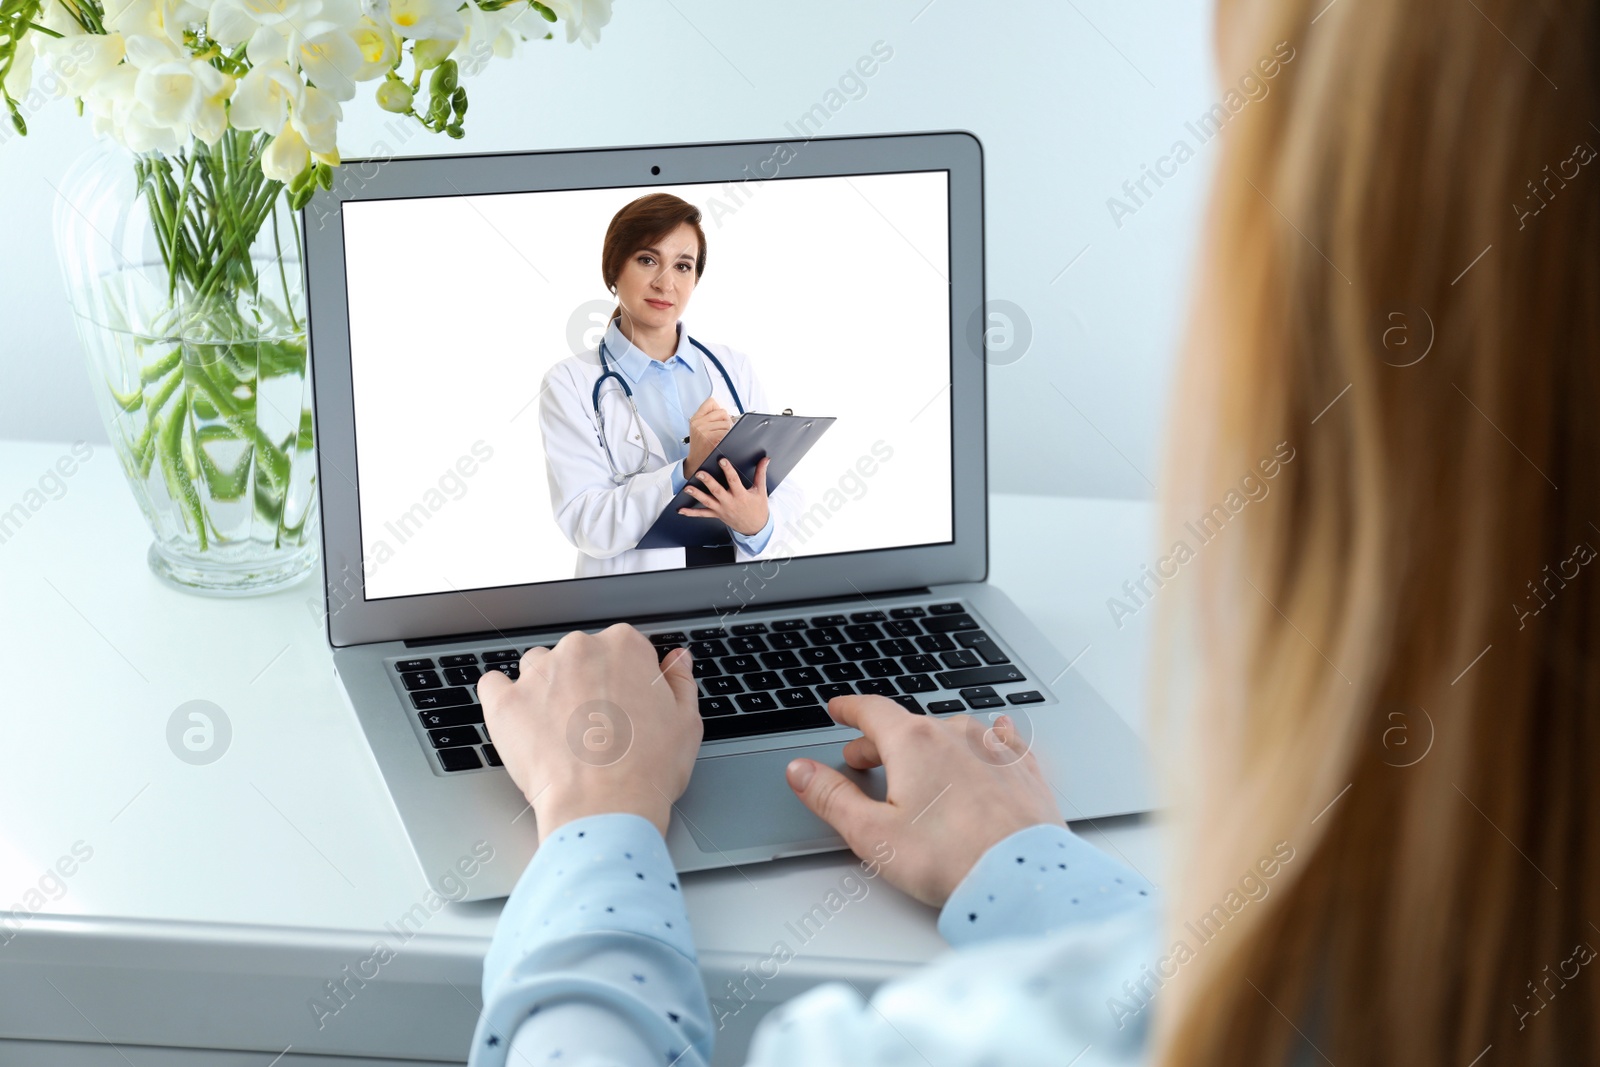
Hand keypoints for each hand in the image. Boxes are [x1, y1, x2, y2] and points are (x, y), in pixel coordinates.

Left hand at [477, 624, 702, 843]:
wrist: (604, 808)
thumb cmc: (647, 769)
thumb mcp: (686, 722)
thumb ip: (679, 682)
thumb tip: (676, 661)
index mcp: (624, 647)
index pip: (623, 649)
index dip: (626, 680)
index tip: (626, 705)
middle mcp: (579, 649)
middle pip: (580, 656)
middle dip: (585, 683)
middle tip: (596, 726)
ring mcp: (539, 674)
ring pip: (538, 668)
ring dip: (546, 689)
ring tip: (559, 731)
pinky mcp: (505, 702)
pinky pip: (494, 685)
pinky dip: (503, 699)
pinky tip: (519, 721)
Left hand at [678, 456, 770, 537]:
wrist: (755, 528)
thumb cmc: (758, 509)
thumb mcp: (761, 491)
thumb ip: (760, 473)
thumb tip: (765, 459)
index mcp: (741, 495)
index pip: (733, 481)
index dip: (728, 470)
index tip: (722, 461)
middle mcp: (729, 502)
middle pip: (717, 491)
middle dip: (708, 482)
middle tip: (700, 473)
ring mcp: (722, 509)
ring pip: (707, 501)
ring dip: (696, 495)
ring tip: (687, 488)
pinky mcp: (717, 515)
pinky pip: (703, 514)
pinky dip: (691, 513)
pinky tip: (681, 510)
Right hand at [683, 397, 732, 475]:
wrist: (696, 462)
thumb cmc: (701, 447)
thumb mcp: (699, 429)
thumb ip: (708, 418)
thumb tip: (725, 412)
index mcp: (695, 418)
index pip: (710, 402)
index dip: (718, 409)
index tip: (718, 418)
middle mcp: (698, 422)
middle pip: (722, 412)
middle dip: (726, 420)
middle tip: (722, 430)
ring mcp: (703, 430)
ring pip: (726, 423)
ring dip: (728, 430)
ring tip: (721, 438)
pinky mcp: (709, 437)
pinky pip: (726, 432)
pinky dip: (728, 437)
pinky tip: (722, 442)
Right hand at [785, 696, 1062, 908]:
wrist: (1022, 877)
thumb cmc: (950, 859)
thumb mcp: (871, 833)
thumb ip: (831, 797)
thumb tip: (801, 772)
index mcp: (914, 743)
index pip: (872, 711)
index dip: (849, 709)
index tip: (839, 709)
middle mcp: (956, 735)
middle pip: (908, 726)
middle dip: (881, 740)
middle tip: (863, 757)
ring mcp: (993, 749)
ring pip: (952, 732)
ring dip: (928, 744)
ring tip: (918, 763)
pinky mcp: (1023, 770)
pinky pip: (1001, 740)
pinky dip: (986, 739)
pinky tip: (993, 735)